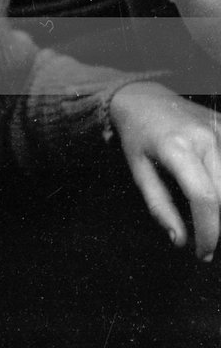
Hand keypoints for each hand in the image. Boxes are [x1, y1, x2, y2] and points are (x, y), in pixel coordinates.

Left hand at [110, 82, 220, 258]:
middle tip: (208, 245)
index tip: (202, 252)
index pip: (204, 199)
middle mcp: (206, 138)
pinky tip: (216, 199)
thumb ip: (159, 206)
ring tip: (211, 222)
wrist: (142, 95)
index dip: (209, 232)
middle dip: (220, 226)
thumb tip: (180, 241)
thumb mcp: (138, 169)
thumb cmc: (136, 134)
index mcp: (178, 148)